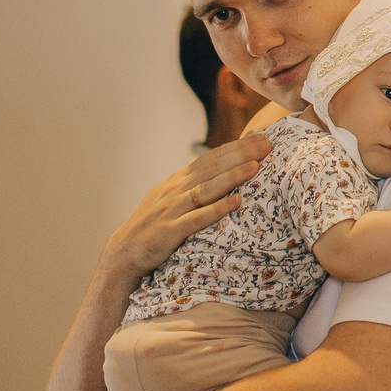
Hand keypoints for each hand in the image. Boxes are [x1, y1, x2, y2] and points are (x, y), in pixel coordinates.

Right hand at [97, 134, 270, 281]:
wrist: (124, 251)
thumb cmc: (154, 226)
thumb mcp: (173, 200)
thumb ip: (194, 187)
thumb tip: (222, 175)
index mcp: (178, 180)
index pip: (211, 158)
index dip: (236, 147)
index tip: (261, 138)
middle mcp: (176, 189)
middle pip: (212, 167)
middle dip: (241, 154)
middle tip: (267, 144)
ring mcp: (172, 209)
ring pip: (206, 189)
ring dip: (231, 176)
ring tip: (255, 166)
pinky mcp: (170, 231)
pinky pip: (197, 219)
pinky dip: (217, 209)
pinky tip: (235, 202)